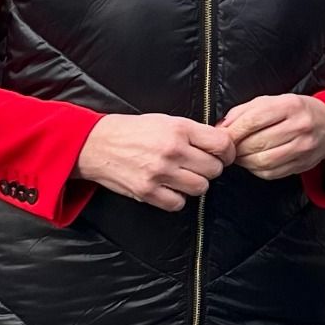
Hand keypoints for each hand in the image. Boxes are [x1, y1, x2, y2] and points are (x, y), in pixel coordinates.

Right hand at [74, 113, 235, 211]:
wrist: (96, 144)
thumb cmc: (133, 131)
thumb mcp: (166, 120)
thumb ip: (194, 132)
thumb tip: (221, 144)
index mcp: (179, 129)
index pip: (221, 144)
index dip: (228, 151)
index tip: (224, 155)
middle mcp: (172, 150)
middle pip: (214, 169)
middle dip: (211, 168)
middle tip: (201, 165)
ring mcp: (159, 173)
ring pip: (200, 188)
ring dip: (196, 184)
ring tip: (185, 176)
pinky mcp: (147, 192)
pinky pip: (178, 204)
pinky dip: (178, 198)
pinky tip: (170, 188)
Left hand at [218, 94, 324, 179]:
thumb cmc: (295, 111)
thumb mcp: (272, 101)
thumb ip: (245, 111)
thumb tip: (222, 127)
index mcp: (289, 106)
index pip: (254, 120)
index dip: (233, 130)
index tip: (222, 136)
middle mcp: (299, 126)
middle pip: (257, 142)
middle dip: (236, 148)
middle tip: (228, 148)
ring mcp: (303, 148)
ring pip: (263, 161)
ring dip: (244, 161)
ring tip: (239, 155)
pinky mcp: (302, 165)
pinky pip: (271, 173)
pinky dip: (256, 170)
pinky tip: (253, 162)